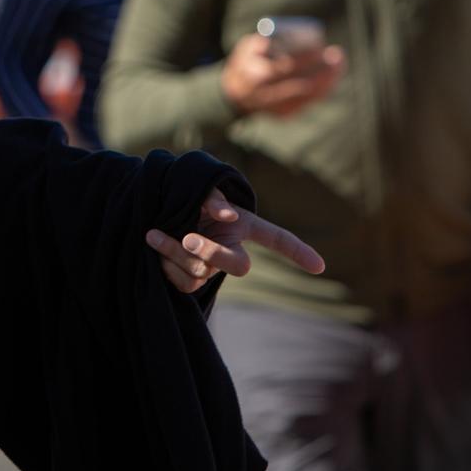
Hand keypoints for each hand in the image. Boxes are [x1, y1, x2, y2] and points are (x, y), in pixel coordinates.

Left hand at [146, 186, 325, 292]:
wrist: (150, 207)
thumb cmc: (179, 192)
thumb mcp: (196, 187)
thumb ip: (212, 197)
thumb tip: (227, 215)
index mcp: (241, 224)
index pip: (277, 239)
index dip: (298, 251)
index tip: (320, 267)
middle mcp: (231, 249)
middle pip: (239, 265)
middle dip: (213, 253)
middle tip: (188, 238)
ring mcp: (212, 268)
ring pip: (203, 272)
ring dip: (175, 253)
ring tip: (154, 234)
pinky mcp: (191, 281)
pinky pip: (185, 283)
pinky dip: (166, 265)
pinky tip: (155, 248)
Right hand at [220, 34, 345, 116]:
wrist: (234, 95)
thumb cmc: (246, 64)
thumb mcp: (247, 48)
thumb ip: (267, 42)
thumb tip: (293, 37)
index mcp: (257, 76)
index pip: (287, 67)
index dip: (306, 58)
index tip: (320, 46)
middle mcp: (268, 96)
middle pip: (302, 83)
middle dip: (322, 70)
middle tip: (336, 55)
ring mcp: (277, 108)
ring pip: (309, 96)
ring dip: (327, 80)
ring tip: (338, 64)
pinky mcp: (284, 115)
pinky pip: (308, 102)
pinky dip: (321, 90)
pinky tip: (330, 78)